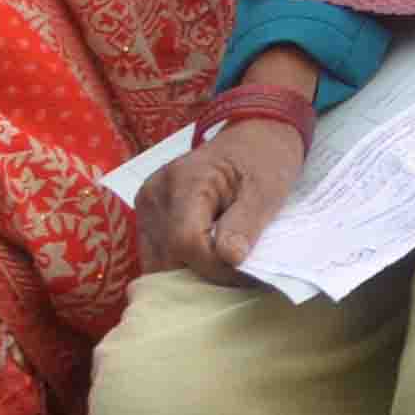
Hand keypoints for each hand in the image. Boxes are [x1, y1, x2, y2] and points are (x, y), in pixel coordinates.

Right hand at [143, 115, 310, 276]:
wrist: (253, 136)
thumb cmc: (263, 159)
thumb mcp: (267, 189)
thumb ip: (245, 223)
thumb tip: (229, 259)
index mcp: (184, 181)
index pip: (186, 243)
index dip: (214, 268)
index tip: (245, 275)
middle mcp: (155, 193)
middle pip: (166, 258)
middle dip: (202, 275)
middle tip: (237, 278)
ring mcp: (146, 206)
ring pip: (156, 263)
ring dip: (189, 274)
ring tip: (222, 269)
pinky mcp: (148, 217)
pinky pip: (157, 255)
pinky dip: (180, 266)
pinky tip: (206, 262)